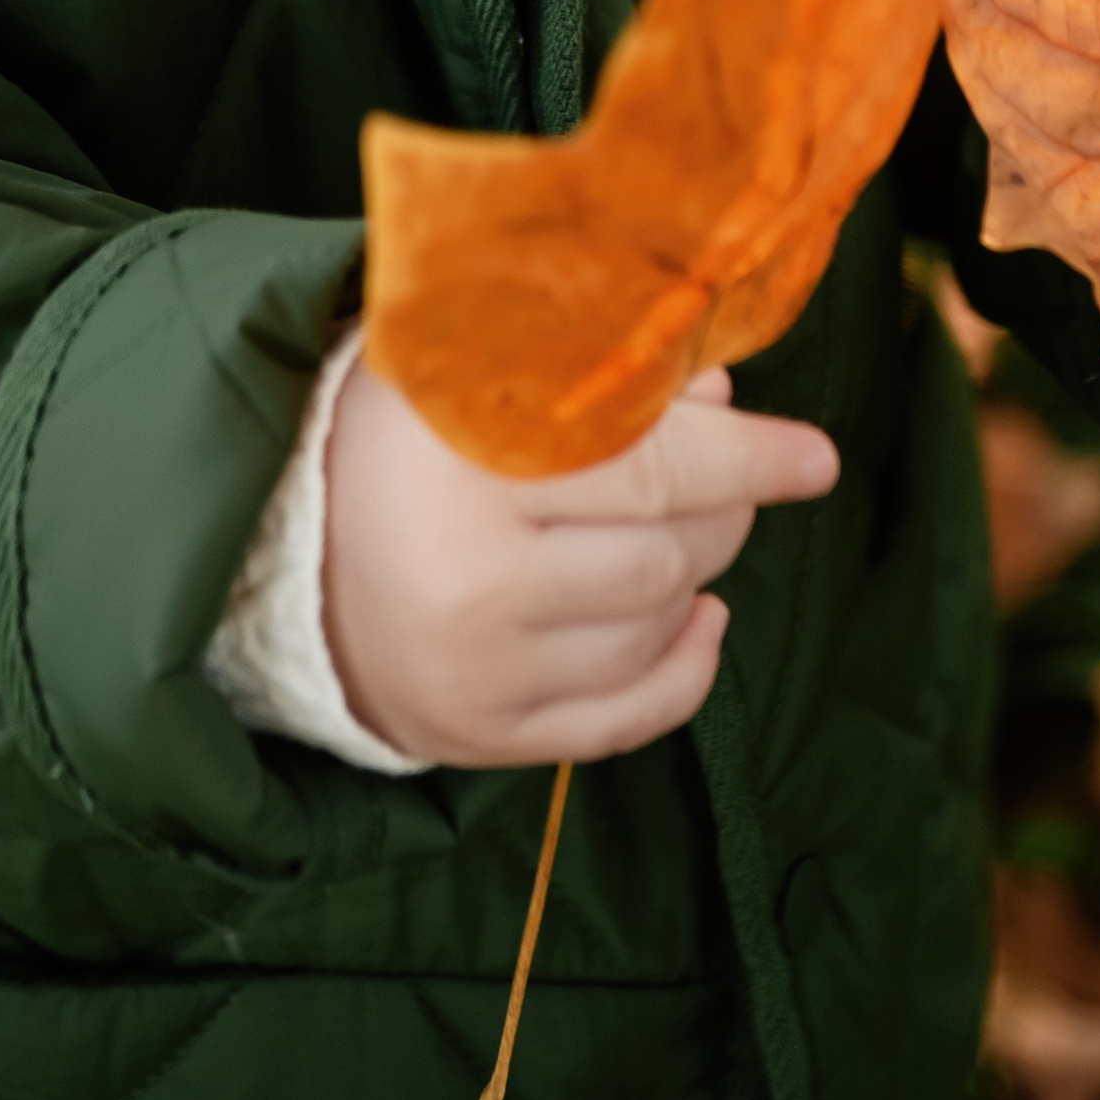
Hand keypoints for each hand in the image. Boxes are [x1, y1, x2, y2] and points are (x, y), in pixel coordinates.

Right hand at [323, 359, 835, 766]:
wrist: (285, 551)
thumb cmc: (401, 434)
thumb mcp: (471, 363)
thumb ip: (589, 362)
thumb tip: (725, 388)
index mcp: (465, 468)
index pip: (652, 469)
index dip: (746, 458)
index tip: (814, 455)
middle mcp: (472, 581)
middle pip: (665, 555)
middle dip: (726, 509)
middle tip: (742, 472)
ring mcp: (478, 672)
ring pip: (653, 629)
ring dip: (698, 576)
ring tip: (693, 529)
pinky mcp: (480, 737)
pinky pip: (624, 717)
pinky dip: (684, 670)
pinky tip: (701, 619)